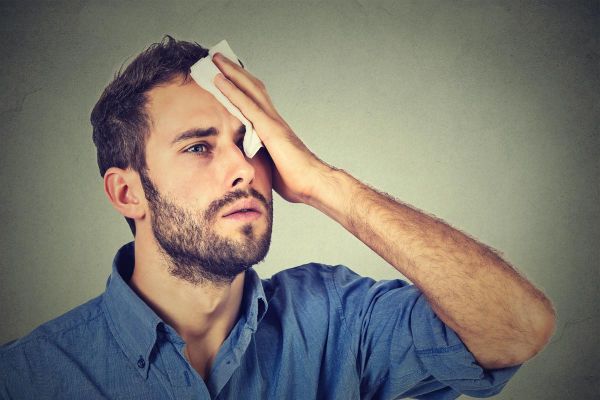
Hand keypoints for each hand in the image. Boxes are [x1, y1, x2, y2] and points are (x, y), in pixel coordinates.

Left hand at [212, 53, 331, 203]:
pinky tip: (219, 81)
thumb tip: (246, 161)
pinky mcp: (270, 129)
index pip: (255, 99)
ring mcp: (272, 122)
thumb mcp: (271, 166)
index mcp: (274, 127)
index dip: (241, 85)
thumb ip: (259, 157)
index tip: (227, 74)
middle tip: (217, 56)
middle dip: (235, 71)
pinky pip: (247, 105)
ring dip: (231, 72)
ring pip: (249, 89)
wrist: (313, 184)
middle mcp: (274, 119)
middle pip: (252, 86)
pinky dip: (232, 91)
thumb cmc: (295, 180)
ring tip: (215, 59)